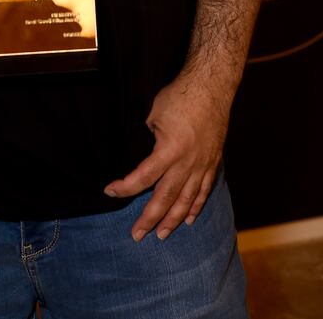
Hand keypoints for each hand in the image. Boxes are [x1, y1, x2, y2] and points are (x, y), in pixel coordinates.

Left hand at [104, 74, 230, 240]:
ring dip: (173, 220)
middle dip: (149, 218)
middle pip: (165, 198)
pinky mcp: (213, 162)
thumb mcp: (153, 114)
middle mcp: (187, 163)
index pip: (143, 177)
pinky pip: (204, 191)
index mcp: (170, 150)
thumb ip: (146, 137)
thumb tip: (137, 153)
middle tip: (137, 235)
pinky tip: (189, 220)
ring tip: (162, 235)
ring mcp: (202, 165)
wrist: (211, 87)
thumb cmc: (179, 96)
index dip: (124, 188)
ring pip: (187, 200)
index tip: (110, 192)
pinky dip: (196, 207)